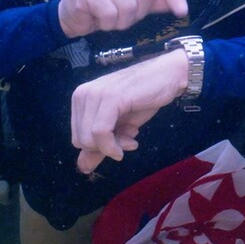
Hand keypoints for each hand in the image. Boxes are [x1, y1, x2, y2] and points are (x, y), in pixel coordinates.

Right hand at [58, 0, 188, 38]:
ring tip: (110, 18)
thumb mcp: (134, 2)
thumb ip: (155, 0)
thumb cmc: (105, 6)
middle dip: (138, 12)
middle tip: (124, 16)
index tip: (182, 12)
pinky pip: (111, 14)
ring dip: (121, 21)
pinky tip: (98, 19)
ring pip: (129, 6)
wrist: (72, 14)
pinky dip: (107, 23)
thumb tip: (179, 5)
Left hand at [70, 49, 188, 174]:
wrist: (167, 76)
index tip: (120, 141)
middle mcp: (82, 94)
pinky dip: (113, 146)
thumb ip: (100, 145)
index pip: (77, 138)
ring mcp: (95, 94)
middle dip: (106, 148)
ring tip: (132, 137)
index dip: (99, 147)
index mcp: (80, 99)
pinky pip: (101, 133)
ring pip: (89, 140)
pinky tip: (131, 142)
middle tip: (128, 139)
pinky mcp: (110, 98)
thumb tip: (82, 168)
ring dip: (113, 147)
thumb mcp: (119, 126)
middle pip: (81, 142)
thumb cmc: (143, 98)